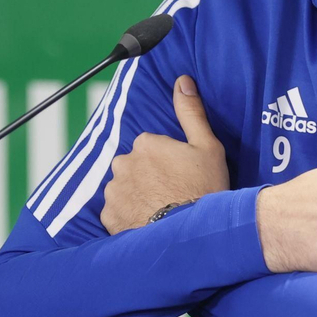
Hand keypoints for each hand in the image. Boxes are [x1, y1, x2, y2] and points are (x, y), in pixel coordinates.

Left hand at [101, 76, 229, 233]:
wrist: (192, 236)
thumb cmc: (204, 190)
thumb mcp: (207, 147)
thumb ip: (191, 112)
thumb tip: (182, 80)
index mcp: (145, 143)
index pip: (151, 148)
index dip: (167, 162)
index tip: (181, 176)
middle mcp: (123, 163)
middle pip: (134, 167)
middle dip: (147, 177)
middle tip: (171, 194)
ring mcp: (114, 191)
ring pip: (124, 189)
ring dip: (136, 196)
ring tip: (161, 211)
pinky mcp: (109, 217)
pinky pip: (116, 212)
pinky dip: (128, 216)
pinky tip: (148, 223)